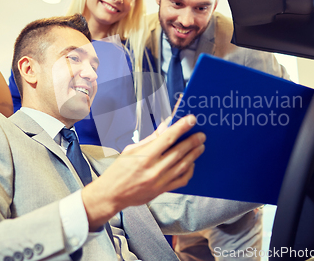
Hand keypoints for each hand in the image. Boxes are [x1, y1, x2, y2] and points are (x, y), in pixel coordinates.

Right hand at [81, 115, 203, 230]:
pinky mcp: (162, 191)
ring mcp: (159, 181)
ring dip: (194, 154)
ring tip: (200, 146)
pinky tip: (191, 164)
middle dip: (193, 141)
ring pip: (183, 165)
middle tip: (201, 135)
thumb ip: (151, 139)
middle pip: (179, 152)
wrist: (112, 194)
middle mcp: (153, 169)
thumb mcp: (131, 150)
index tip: (191, 120)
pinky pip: (181, 180)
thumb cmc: (119, 170)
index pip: (167, 138)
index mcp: (144, 156)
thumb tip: (165, 126)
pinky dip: (189, 171)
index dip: (181, 127)